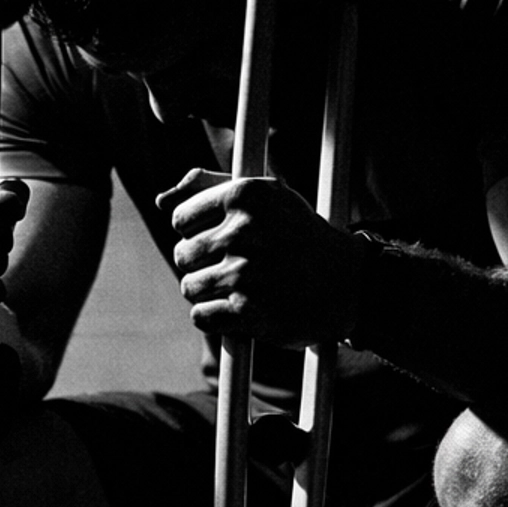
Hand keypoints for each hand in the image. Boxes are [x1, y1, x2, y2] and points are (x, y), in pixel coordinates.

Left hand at [158, 169, 359, 346]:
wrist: (346, 282)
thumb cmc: (297, 235)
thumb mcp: (264, 197)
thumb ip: (209, 187)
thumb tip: (161, 200)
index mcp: (245, 193)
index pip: (180, 218)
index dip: (198, 232)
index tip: (225, 238)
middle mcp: (245, 230)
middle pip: (183, 254)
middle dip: (203, 264)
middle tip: (237, 266)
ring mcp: (246, 272)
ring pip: (189, 287)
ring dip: (209, 293)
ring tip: (241, 287)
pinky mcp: (248, 311)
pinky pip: (201, 316)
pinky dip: (216, 319)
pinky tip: (241, 309)